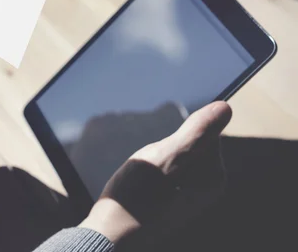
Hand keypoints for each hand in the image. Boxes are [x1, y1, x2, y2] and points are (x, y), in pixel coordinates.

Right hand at [80, 101, 231, 243]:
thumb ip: (198, 131)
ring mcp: (188, 194)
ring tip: (143, 173)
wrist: (113, 231)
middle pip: (189, 143)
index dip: (182, 130)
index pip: (207, 131)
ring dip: (155, 156)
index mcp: (214, 175)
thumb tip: (225, 108)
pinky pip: (163, 171)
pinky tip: (138, 181)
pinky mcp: (170, 198)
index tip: (165, 145)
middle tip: (151, 162)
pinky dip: (149, 168)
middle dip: (167, 144)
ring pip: (173, 156)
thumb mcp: (169, 155)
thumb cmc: (140, 195)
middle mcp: (206, 186)